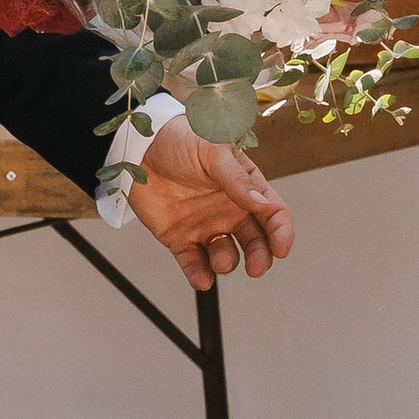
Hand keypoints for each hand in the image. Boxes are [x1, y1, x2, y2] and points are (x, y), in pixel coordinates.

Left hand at [127, 123, 293, 293]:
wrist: (137, 145)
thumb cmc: (179, 138)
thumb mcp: (212, 150)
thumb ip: (236, 179)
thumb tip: (263, 205)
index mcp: (245, 186)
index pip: (273, 212)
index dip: (281, 232)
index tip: (282, 249)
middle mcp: (230, 209)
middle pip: (256, 240)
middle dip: (260, 256)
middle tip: (256, 268)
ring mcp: (205, 225)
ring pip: (226, 255)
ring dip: (227, 262)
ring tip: (220, 261)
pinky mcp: (179, 238)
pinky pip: (194, 262)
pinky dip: (199, 274)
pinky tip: (201, 280)